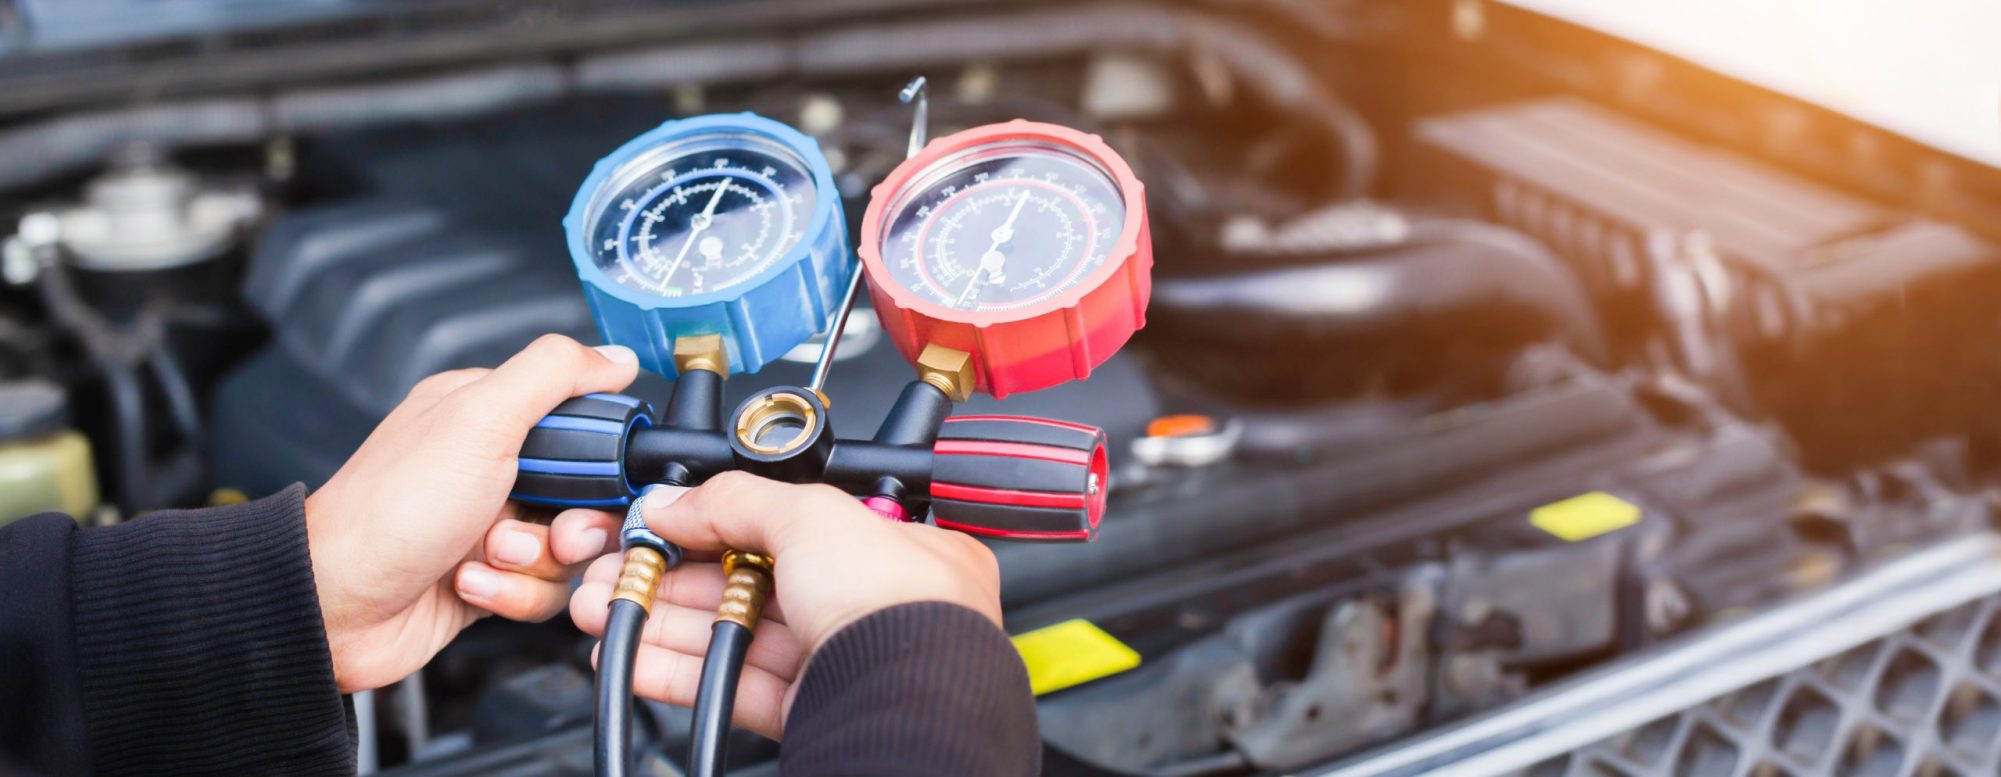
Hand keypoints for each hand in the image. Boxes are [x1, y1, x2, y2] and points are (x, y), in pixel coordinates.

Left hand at [306, 335, 637, 691]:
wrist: (337, 604)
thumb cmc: (391, 511)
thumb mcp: (480, 420)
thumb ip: (554, 374)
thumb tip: (614, 356)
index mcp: (488, 414)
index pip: (583, 423)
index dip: (601, 458)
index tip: (594, 478)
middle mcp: (492, 467)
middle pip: (587, 495)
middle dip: (573, 523)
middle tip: (550, 531)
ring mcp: (491, 525)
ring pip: (569, 550)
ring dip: (535, 562)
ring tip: (487, 556)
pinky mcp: (490, 578)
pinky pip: (542, 591)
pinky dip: (512, 594)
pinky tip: (469, 582)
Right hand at [568, 472, 1001, 738]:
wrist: (906, 705)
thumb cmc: (899, 607)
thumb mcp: (812, 516)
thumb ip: (735, 501)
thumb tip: (674, 500)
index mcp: (895, 547)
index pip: (793, 524)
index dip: (721, 520)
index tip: (664, 522)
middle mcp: (873, 604)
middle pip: (754, 581)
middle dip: (673, 574)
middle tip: (618, 568)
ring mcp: (841, 661)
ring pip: (737, 635)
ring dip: (664, 621)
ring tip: (603, 608)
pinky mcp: (810, 712)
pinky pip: (733, 687)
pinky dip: (678, 672)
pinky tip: (634, 658)